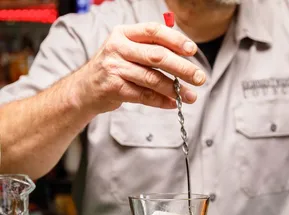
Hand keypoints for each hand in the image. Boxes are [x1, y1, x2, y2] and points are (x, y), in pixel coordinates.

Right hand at [74, 22, 206, 113]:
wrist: (85, 89)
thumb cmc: (112, 69)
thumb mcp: (126, 50)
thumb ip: (149, 49)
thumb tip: (183, 55)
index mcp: (124, 34)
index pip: (153, 31)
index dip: (175, 40)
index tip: (192, 50)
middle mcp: (118, 48)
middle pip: (157, 56)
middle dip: (182, 68)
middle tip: (200, 78)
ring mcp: (115, 68)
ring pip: (152, 78)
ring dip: (175, 88)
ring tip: (190, 96)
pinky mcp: (114, 88)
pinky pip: (144, 96)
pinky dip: (161, 101)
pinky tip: (173, 103)